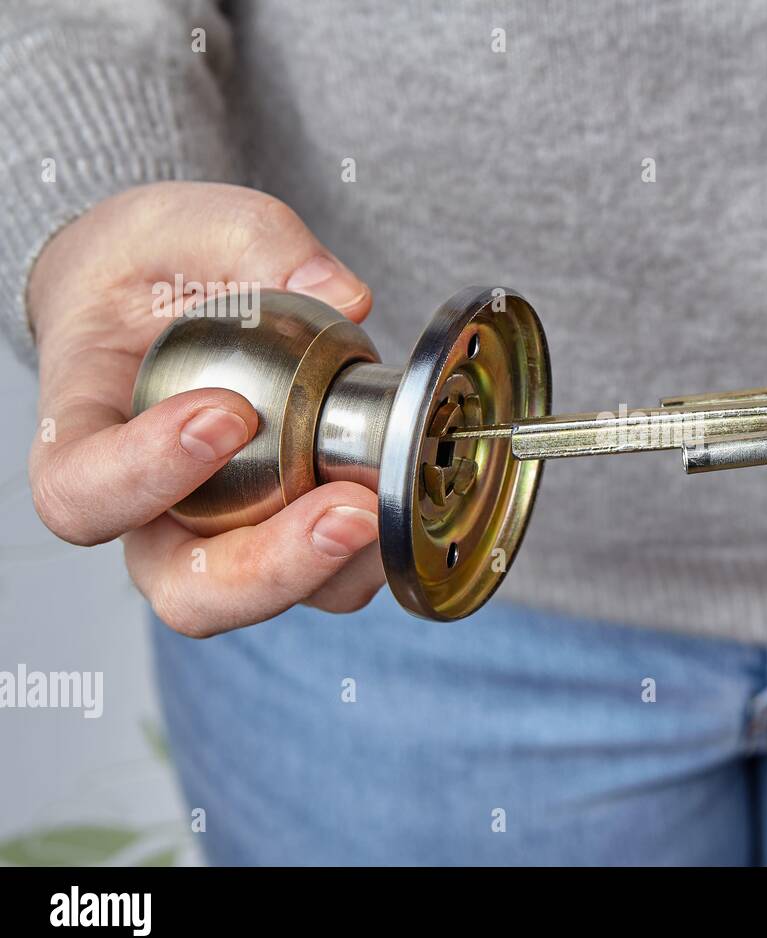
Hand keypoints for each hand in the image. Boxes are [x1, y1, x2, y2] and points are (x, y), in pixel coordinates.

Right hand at [28, 182, 385, 636]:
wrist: (166, 296)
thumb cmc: (155, 267)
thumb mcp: (190, 224)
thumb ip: (256, 242)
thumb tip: (344, 295)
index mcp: (82, 434)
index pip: (82, 489)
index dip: (145, 473)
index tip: (227, 414)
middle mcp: (142, 510)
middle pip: (180, 586)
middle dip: (265, 567)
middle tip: (342, 511)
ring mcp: (211, 534)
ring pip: (257, 598)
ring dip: (326, 572)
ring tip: (384, 512)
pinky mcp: (278, 534)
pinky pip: (315, 578)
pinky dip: (361, 558)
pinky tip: (399, 506)